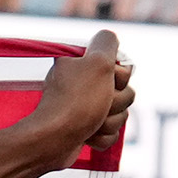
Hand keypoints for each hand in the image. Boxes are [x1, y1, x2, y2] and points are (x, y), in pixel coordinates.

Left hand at [26, 28, 133, 155]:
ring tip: (89, 124)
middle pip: (124, 94)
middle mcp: (83, 84)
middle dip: (115, 104)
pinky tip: (86, 137)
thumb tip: (109, 37)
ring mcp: (85, 108)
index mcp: (83, 66)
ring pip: (119, 116)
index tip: (106, 82)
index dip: (119, 79)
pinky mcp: (86, 130)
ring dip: (108, 122)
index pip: (123, 70)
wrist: (54, 140)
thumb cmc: (77, 102)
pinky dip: (101, 138)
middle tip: (97, 105)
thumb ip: (107, 43)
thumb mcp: (97, 63)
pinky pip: (110, 134)